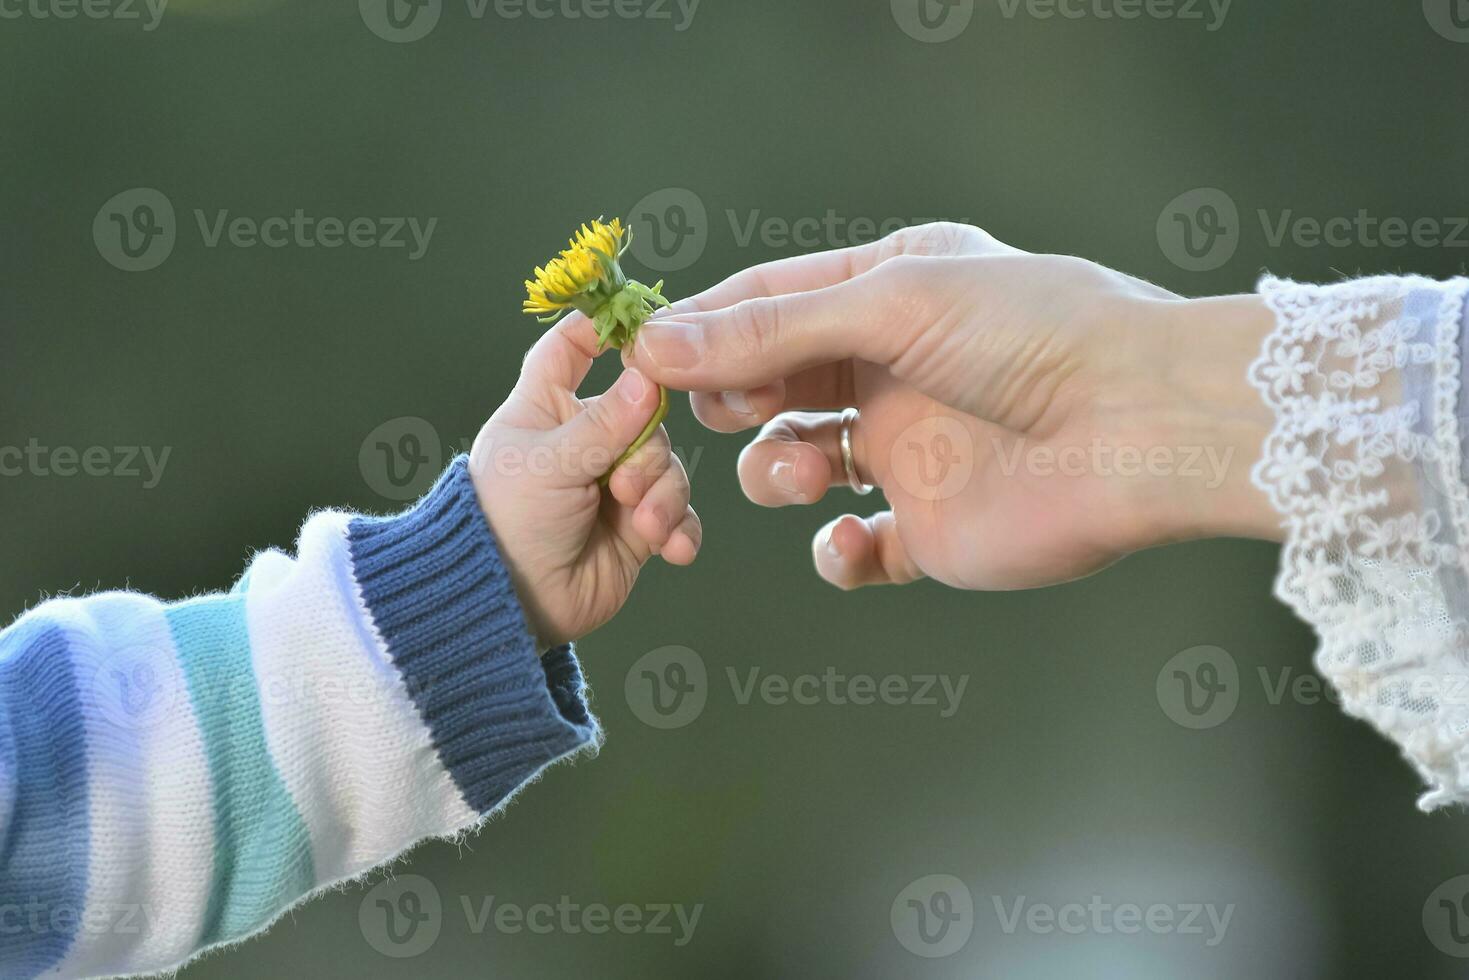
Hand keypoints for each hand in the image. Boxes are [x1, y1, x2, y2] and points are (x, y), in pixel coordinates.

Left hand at [469, 312, 700, 646]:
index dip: (604, 329)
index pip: (573, 348)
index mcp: (546, 406)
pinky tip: (671, 549)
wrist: (506, 604)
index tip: (645, 328)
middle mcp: (584, 439)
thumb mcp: (549, 462)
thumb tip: (650, 377)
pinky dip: (680, 529)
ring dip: (663, 497)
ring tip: (643, 527)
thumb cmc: (505, 522)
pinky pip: (678, 515)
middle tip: (624, 486)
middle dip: (647, 454)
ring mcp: (613, 483)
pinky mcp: (636, 527)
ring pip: (668, 466)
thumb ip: (605, 422)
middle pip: (646, 414)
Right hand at [625, 222, 1277, 591]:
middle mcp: (891, 370)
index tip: (640, 355)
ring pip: (794, 464)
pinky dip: (835, 554)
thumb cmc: (1031, 336)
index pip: (767, 304)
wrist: (1140, 428)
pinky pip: (852, 551)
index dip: (701, 330)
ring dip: (772, 470)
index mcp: (887, 293)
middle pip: (770, 384)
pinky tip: (851, 539)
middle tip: (702, 409)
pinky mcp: (930, 532)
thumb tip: (656, 343)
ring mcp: (909, 453)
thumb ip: (769, 332)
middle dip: (729, 397)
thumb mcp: (888, 305)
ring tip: (794, 471)